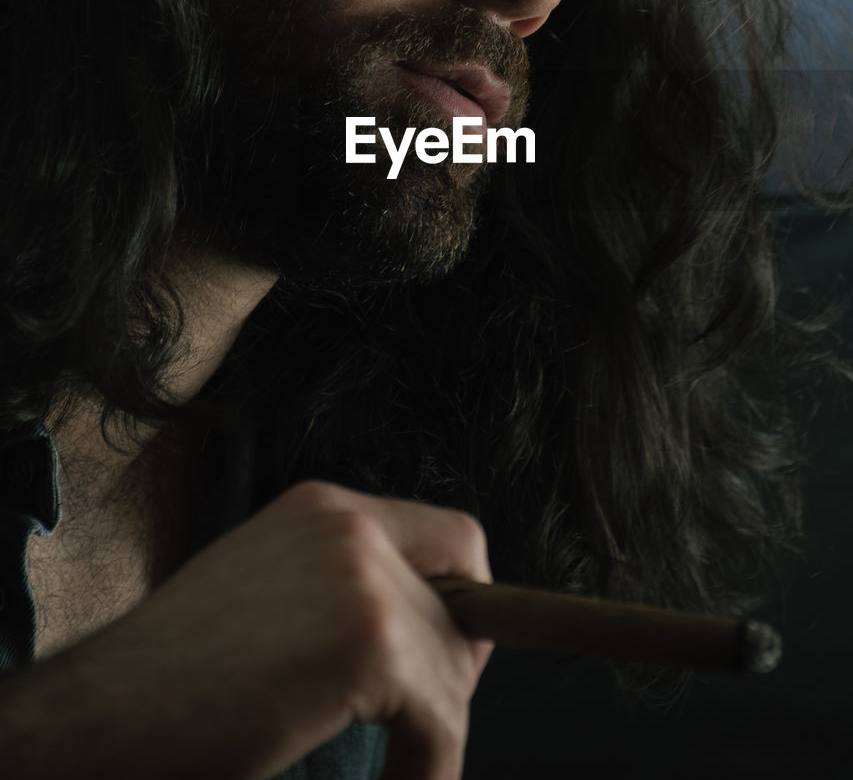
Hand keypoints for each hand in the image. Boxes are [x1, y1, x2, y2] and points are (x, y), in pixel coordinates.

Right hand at [0, 480, 493, 779]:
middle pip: (469, 599)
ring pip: (456, 668)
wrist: (98, 716)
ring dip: (434, 734)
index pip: (454, 538)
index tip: (439, 666)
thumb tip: (428, 634)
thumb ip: (340, 592)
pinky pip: (440, 721)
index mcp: (325, 509)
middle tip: (413, 734)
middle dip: (452, 674)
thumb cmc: (171, 679)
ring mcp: (361, 575)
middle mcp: (349, 524)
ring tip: (397, 771)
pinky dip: (428, 770)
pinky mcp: (367, 641)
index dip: (464, 604)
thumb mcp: (270, 598)